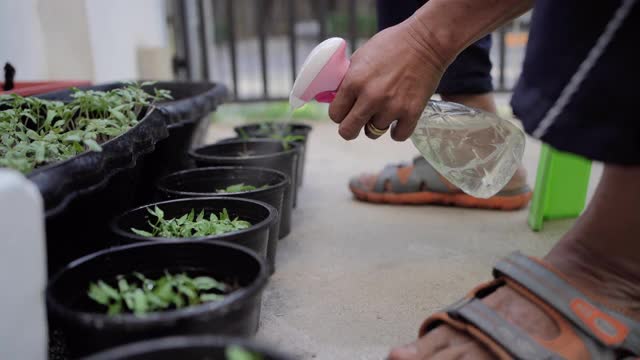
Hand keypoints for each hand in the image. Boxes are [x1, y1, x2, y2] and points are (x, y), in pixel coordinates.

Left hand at [329, 20, 448, 140]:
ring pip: (374, 133)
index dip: (339, 114)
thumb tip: (338, 97)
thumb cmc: (393, 44)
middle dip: (350, 129)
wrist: (426, 41)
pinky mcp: (412, 113)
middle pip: (348, 131)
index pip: (335, 114)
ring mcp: (392, 107)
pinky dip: (397, 131)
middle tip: (358, 122)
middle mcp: (370, 97)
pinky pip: (398, 136)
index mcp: (354, 82)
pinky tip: (398, 120)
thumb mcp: (361, 56)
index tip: (345, 111)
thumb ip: (348, 79)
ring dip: (377, 124)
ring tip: (384, 110)